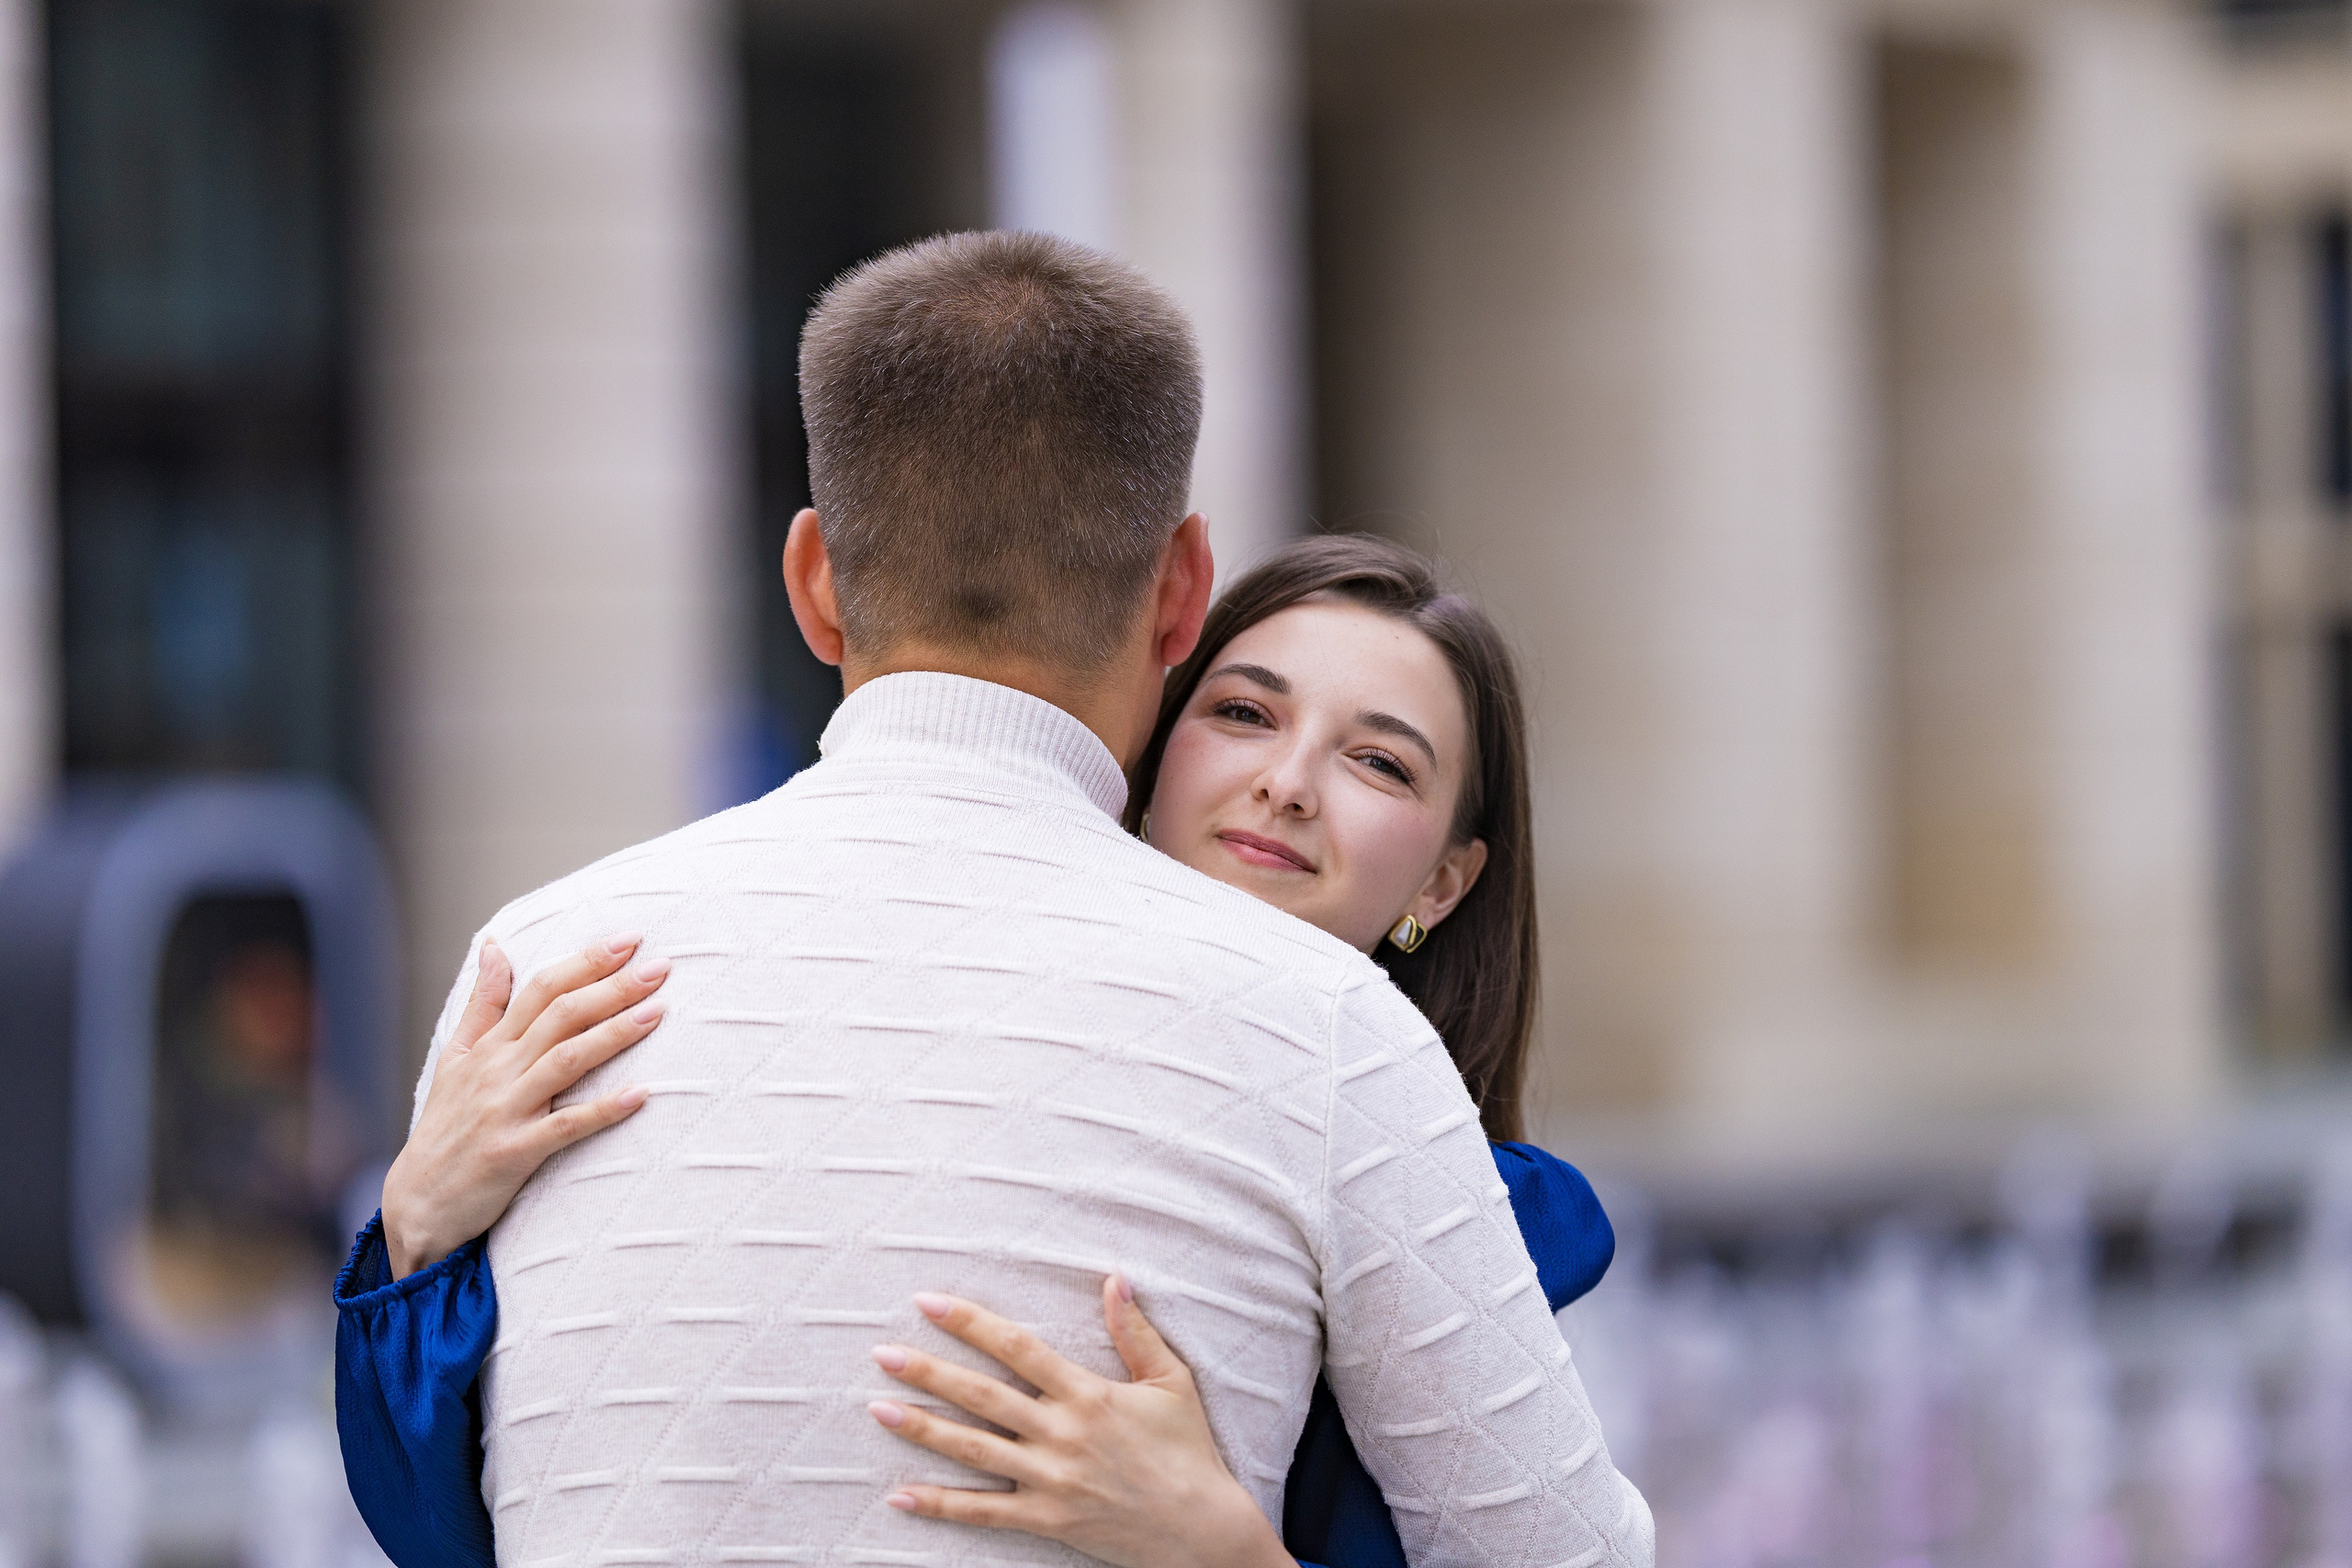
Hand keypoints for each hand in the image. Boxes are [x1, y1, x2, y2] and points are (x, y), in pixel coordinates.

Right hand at [380, 934, 667, 1276]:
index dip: (586, 961)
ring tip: (659, 1012)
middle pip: (561, 1015)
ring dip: (615, 1033)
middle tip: (661, 966)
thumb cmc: (445, 1126)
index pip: (541, 989)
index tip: (630, 939)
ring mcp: (506, 1110)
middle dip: (612, 987)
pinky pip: (565, 1127)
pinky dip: (603, 1110)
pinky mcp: (514, 1152)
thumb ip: (483, 1004)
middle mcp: (498, 1070)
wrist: (418, 1203)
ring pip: (566, 1061)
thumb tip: (493, 945)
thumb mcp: (456, 1058)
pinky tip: (641, 1095)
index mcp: (490, 1046)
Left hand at [866, 1278, 1292, 1567]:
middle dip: (928, 1372)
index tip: (929, 1302)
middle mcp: (1062, 1434)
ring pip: (974, 1450)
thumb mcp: (1170, 1383)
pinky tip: (901, 1495)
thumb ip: (1135, 1332)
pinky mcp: (1046, 1520)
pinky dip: (941, 1505)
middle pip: (982, 1396)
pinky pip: (984, 1512)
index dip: (971, 1322)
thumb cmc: (1188, 1452)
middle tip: (881, 1353)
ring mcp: (1051, 1480)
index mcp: (1088, 1394)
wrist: (1202, 1531)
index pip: (1017, 1348)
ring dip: (923, 1429)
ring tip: (877, 1409)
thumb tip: (1113, 1279)